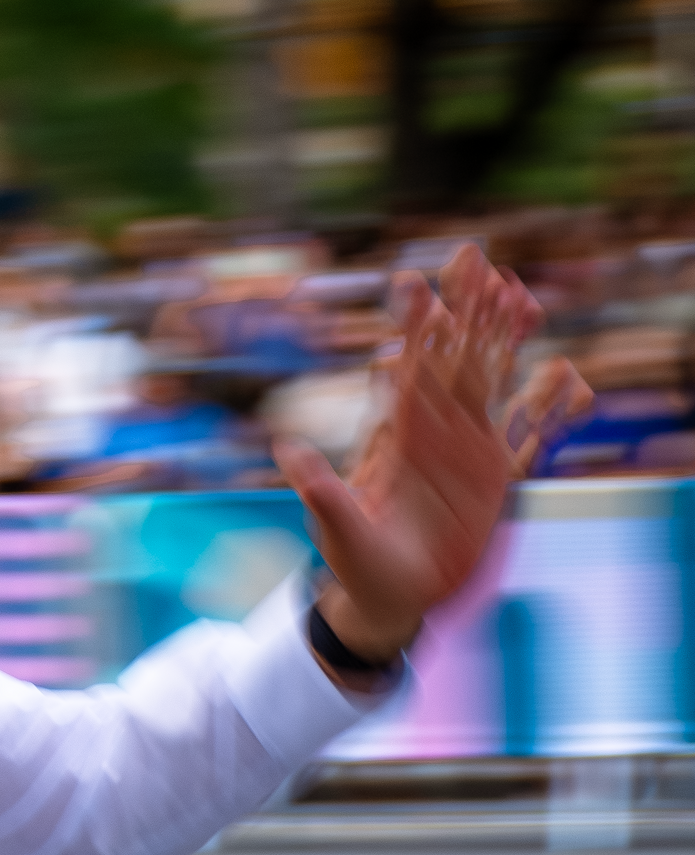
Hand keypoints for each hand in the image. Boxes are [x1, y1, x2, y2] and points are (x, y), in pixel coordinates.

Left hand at [274, 244, 589, 665]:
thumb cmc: (358, 563)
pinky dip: (545, 404)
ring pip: (490, 379)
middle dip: (465, 310)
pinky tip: (564, 373)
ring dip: (504, 338)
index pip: (407, 370)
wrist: (389, 597)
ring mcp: (467, 450)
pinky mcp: (495, 477)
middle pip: (453, 358)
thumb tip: (289, 450)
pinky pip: (527, 432)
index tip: (417, 283)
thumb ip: (322, 491)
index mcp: (395, 438)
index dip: (415, 329)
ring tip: (519, 293)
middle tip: (476, 256)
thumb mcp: (339, 527)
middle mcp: (432, 434)